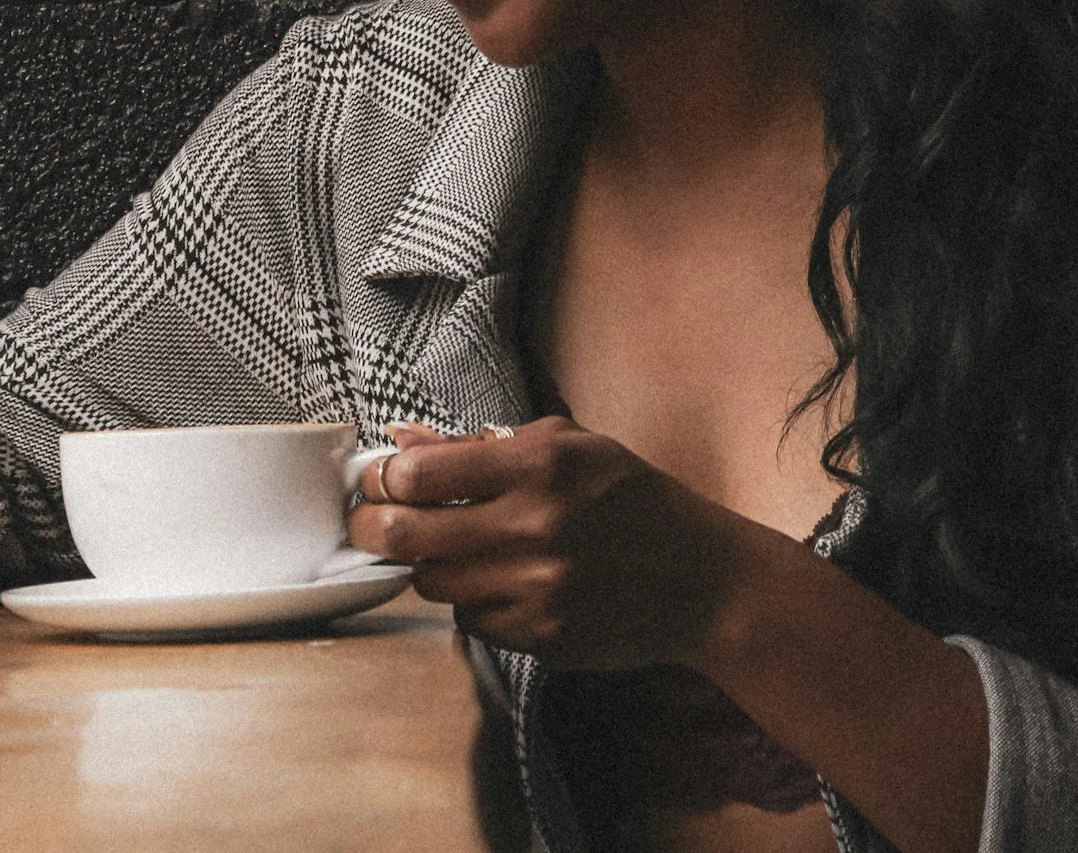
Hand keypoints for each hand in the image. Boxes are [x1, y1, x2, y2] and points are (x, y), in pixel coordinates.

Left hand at [346, 417, 766, 669]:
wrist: (706, 581)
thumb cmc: (633, 502)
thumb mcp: (571, 448)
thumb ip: (479, 444)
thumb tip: (400, 441)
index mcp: (542, 463)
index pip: (417, 474)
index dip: (382, 479)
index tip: (376, 482)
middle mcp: (537, 525)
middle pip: (406, 536)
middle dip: (373, 528)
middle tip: (372, 523)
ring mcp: (539, 588)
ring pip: (433, 584)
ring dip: (431, 568)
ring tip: (455, 551)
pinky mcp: (542, 636)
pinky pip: (471, 621)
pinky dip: (474, 603)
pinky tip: (504, 584)